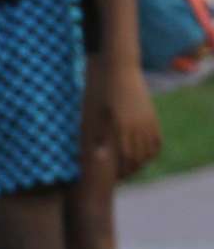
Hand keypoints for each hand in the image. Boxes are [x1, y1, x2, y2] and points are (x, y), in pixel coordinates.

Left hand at [83, 63, 161, 178]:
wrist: (119, 69)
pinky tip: (143, 157)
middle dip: (129, 171)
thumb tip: (94, 155)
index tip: (111, 179)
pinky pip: (156, 140)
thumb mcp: (92, 113)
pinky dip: (151, 152)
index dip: (119, 172)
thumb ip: (94, 136)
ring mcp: (147, 121)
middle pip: (138, 158)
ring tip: (131, 169)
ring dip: (141, 163)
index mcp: (120, 127)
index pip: (124, 159)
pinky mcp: (152, 117)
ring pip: (149, 151)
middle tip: (119, 177)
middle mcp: (137, 126)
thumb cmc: (98, 91)